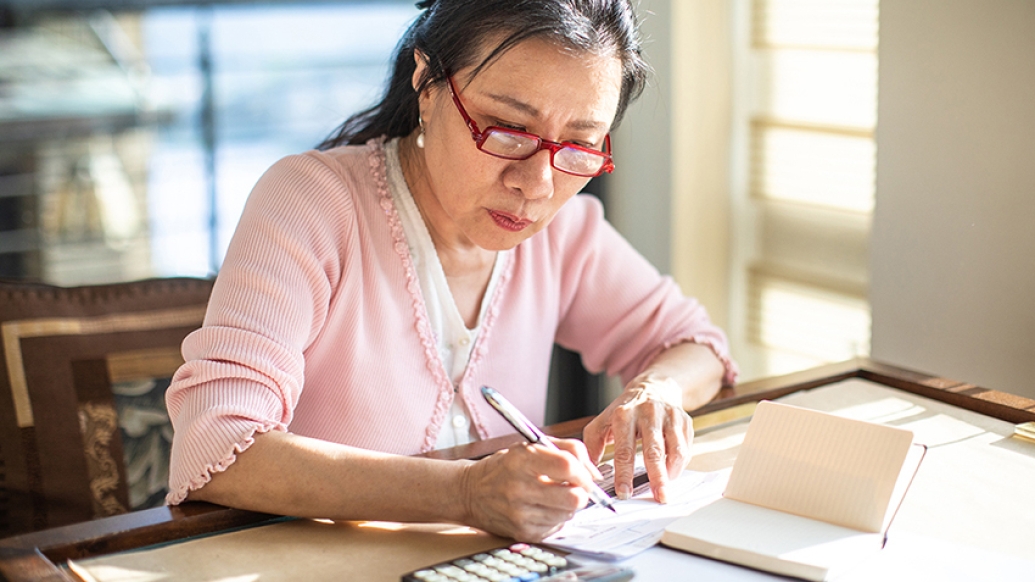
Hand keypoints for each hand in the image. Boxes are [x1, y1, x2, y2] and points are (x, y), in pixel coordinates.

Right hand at [459, 438, 600, 541]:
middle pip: (574, 497)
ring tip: (553, 496)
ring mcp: (520, 513)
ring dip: (568, 506)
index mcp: (521, 459)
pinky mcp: (522, 532)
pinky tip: (542, 508)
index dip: (584, 472)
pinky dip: (556, 518)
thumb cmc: (505, 467)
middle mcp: (519, 487)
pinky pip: (557, 527)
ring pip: (569, 514)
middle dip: (581, 493)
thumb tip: (594, 473)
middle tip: (575, 488)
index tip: (586, 475)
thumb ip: (568, 449)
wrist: (470, 492)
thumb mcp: (531, 445)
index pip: (567, 466)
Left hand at [583, 376, 693, 503]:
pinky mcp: (685, 421)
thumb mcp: (604, 421)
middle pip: (654, 451)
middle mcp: (649, 413)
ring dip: (671, 473)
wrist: (653, 387)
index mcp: (625, 415)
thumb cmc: (626, 411)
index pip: (624, 449)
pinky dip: (679, 465)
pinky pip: (686, 448)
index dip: (624, 474)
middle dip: (657, 477)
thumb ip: (593, 444)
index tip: (624, 493)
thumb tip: (590, 471)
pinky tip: (671, 474)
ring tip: (665, 490)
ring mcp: (669, 417)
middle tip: (658, 497)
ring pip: (675, 450)